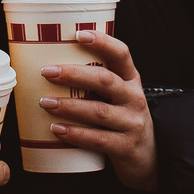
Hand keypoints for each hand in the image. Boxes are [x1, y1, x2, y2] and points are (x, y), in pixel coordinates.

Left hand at [41, 30, 156, 191]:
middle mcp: (135, 98)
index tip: (78, 34)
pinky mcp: (126, 147)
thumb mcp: (117, 97)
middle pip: (105, 80)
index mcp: (131, 80)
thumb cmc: (121, 120)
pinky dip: (76, 134)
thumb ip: (94, 83)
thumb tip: (49, 66)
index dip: (102, 42)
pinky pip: (99, 139)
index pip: (121, 54)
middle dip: (74, 74)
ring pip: (99, 111)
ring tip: (45, 102)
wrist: (148, 159)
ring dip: (69, 106)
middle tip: (47, 72)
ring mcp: (132, 124)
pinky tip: (57, 129)